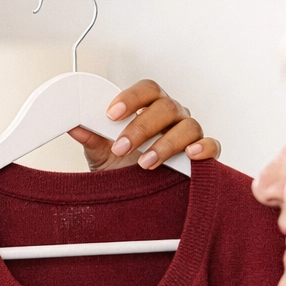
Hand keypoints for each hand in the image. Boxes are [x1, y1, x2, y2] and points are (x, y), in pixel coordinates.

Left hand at [70, 79, 220, 170]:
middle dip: (141, 127)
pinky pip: (212, 145)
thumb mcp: (100, 153)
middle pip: (165, 107)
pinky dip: (204, 148)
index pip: (146, 89)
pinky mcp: (202, 154)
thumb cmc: (121, 167)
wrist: (133, 196)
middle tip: (121, 147)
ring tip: (145, 162)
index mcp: (148, 107)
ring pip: (188, 126)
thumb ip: (91, 137)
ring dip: (166, 143)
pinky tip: (190, 155)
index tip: (112, 114)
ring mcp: (188, 133)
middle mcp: (171, 116)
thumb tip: (73, 125)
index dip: (131, 98)